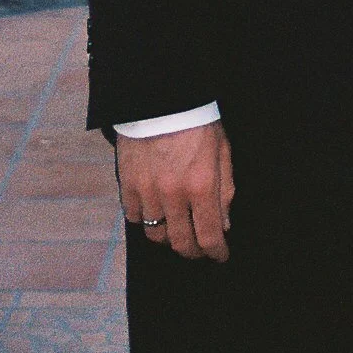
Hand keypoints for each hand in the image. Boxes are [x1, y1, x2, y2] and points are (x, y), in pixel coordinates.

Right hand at [116, 122, 234, 261]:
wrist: (161, 97)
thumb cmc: (197, 121)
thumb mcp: (222, 151)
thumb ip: (224, 190)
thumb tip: (223, 225)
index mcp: (201, 185)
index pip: (209, 235)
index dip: (216, 252)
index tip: (220, 255)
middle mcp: (173, 194)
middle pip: (181, 243)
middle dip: (194, 252)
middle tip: (201, 249)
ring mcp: (147, 191)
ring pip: (156, 236)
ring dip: (169, 239)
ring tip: (178, 231)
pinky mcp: (127, 184)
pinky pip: (135, 218)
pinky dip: (146, 221)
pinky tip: (156, 213)